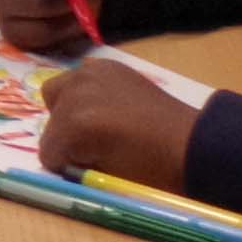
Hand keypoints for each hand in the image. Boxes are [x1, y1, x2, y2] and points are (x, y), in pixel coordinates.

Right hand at [32, 54, 200, 185]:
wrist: (194, 145)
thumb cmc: (154, 170)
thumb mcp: (106, 175)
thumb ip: (77, 164)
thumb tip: (64, 159)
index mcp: (76, 124)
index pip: (48, 151)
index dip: (66, 165)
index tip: (86, 170)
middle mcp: (77, 92)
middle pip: (50, 120)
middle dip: (65, 137)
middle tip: (92, 149)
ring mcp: (91, 73)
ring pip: (58, 94)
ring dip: (69, 111)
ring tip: (97, 125)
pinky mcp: (107, 66)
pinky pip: (79, 78)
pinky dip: (85, 94)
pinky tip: (106, 107)